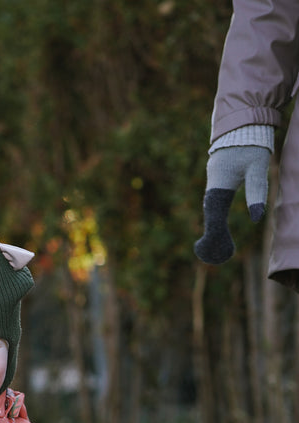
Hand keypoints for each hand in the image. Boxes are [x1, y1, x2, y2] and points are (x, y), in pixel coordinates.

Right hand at [194, 145, 270, 264]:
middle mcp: (213, 186)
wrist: (242, 121)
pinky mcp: (219, 181)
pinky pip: (215, 205)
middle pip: (210, 217)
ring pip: (211, 212)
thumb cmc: (251, 142)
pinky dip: (217, 221)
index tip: (223, 252)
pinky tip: (221, 231)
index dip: (216, 237)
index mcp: (218, 184)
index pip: (214, 216)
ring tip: (222, 250)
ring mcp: (214, 184)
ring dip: (215, 231)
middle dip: (214, 239)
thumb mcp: (257, 166)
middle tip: (222, 257)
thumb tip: (258, 216)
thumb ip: (257, 190)